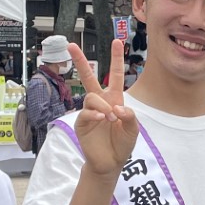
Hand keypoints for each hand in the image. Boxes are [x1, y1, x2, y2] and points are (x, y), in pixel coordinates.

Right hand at [69, 40, 138, 177]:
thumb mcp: (133, 130)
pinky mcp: (82, 122)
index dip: (116, 59)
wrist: (111, 163)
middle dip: (80, 61)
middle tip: (71, 45)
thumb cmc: (122, 144)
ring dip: (103, 105)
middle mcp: (100, 102)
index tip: (116, 42)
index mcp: (115, 99)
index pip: (115, 75)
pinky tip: (101, 118)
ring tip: (110, 117)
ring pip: (92, 96)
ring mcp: (89, 111)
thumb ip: (130, 117)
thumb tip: (118, 107)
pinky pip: (86, 112)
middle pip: (88, 77)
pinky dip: (95, 113)